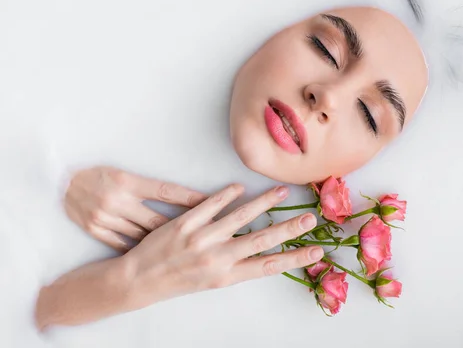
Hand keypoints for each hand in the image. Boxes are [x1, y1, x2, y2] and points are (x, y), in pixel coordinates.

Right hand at [65, 166, 205, 250]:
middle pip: (158, 221)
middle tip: (203, 239)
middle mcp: (117, 199)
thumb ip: (149, 187)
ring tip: (182, 252)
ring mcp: (105, 217)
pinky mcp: (94, 229)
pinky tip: (153, 257)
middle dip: (182, 232)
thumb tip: (183, 200)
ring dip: (162, 245)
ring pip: (142, 236)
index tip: (212, 206)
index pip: (166, 192)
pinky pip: (122, 245)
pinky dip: (139, 250)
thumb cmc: (99, 174)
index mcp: (128, 181)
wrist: (60, 180)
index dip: (190, 200)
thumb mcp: (125, 173)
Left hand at [123, 183, 323, 305]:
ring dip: (263, 203)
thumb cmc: (178, 281)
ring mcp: (201, 240)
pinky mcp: (184, 224)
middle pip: (261, 240)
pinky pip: (210, 205)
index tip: (316, 251)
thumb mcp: (211, 281)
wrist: (139, 281)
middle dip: (289, 229)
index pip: (269, 266)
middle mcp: (217, 259)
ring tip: (282, 191)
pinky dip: (226, 194)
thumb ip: (236, 266)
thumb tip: (262, 251)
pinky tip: (240, 186)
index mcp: (227, 276)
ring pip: (239, 217)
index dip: (296, 258)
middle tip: (311, 218)